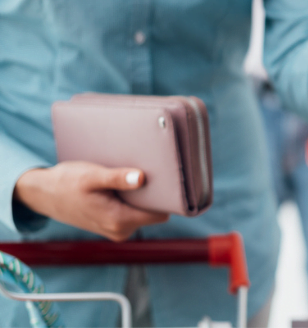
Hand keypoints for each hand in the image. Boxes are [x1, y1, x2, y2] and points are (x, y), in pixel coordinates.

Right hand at [14, 162, 168, 240]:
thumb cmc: (67, 182)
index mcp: (119, 221)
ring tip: (132, 178)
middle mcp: (121, 231)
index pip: (160, 213)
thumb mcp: (92, 176)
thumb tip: (141, 179)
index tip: (168, 180)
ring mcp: (117, 230)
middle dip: (154, 195)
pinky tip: (123, 186)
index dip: (166, 197)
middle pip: (154, 212)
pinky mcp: (114, 225)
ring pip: (144, 212)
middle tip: (148, 172)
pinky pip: (133, 212)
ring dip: (142, 197)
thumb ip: (117, 178)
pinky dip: (132, 200)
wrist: (44, 194)